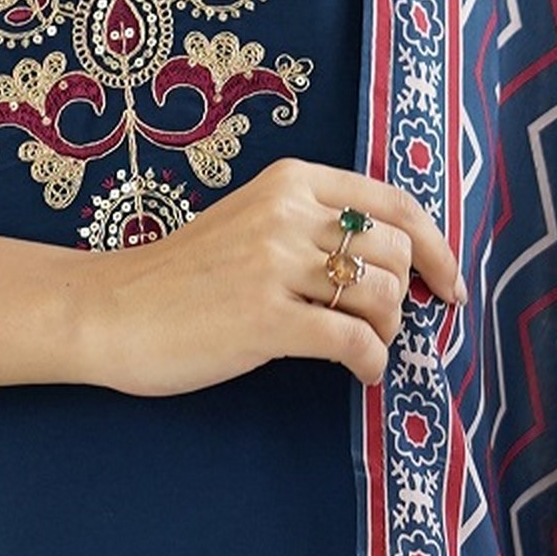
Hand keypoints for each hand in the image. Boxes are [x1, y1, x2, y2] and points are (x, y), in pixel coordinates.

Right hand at [76, 155, 463, 399]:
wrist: (107, 310)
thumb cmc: (179, 278)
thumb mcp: (249, 224)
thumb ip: (310, 228)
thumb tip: (392, 264)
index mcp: (289, 182)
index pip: (394, 202)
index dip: (436, 246)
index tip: (449, 284)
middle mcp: (287, 213)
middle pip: (395, 250)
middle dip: (409, 296)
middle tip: (389, 328)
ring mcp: (274, 264)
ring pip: (382, 294)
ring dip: (389, 331)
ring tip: (366, 349)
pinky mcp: (264, 318)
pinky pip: (352, 339)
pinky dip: (372, 361)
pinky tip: (363, 373)